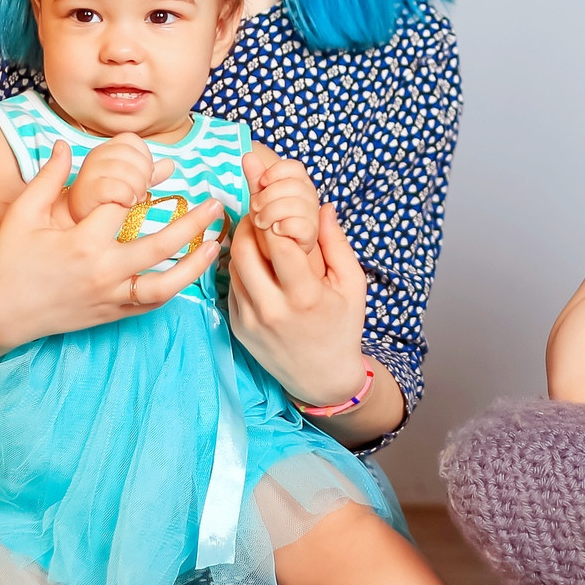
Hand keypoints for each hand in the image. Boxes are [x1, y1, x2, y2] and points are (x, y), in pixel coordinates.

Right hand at [0, 142, 225, 349]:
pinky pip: (151, 304)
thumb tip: (66, 143)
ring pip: (166, 284)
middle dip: (193, 222)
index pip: (125, 206)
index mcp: (83, 241)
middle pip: (161, 243)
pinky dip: (173, 290)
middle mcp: (104, 271)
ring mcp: (111, 296)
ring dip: (195, 264)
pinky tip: (188, 273)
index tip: (153, 173)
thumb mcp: (22, 214)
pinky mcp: (112, 314)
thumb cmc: (9, 261)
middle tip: (216, 204)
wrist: (0, 314)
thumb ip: (48, 178)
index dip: (141, 185)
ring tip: (216, 244)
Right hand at [63, 134, 166, 223]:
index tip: (144, 176)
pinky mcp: (88, 192)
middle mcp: (95, 156)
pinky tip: (126, 203)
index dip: (144, 157)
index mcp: (105, 150)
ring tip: (134, 199)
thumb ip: (147, 173)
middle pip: (131, 154)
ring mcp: (89, 173)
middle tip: (140, 192)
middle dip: (144, 174)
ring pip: (126, 171)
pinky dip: (127, 196)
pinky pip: (117, 188)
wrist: (77, 222)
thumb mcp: (129, 183)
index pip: (131, 140)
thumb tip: (169, 164)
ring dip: (137, 187)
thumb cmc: (104, 202)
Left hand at [229, 197, 372, 406]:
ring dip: (242, 241)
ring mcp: (250, 320)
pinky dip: (241, 267)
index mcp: (304, 297)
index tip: (280, 210)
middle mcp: (272, 309)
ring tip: (259, 233)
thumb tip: (323, 207)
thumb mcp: (352, 285)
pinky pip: (231, 284)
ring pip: (232, 264)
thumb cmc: (341, 327)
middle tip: (261, 212)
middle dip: (251, 223)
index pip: (278, 242)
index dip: (275, 218)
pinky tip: (257, 263)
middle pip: (245, 249)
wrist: (322, 378)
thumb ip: (336, 244)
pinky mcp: (237, 326)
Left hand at [245, 152, 321, 250]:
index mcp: (300, 185)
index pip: (295, 167)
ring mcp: (313, 218)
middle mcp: (311, 199)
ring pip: (296, 205)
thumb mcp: (259, 199)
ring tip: (262, 222)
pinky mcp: (310, 237)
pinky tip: (275, 231)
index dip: (276, 172)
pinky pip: (300, 225)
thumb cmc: (267, 224)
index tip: (262, 182)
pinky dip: (283, 226)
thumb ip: (255, 178)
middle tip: (256, 208)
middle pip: (294, 185)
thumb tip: (248, 155)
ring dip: (271, 212)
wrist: (272, 253)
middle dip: (268, 196)